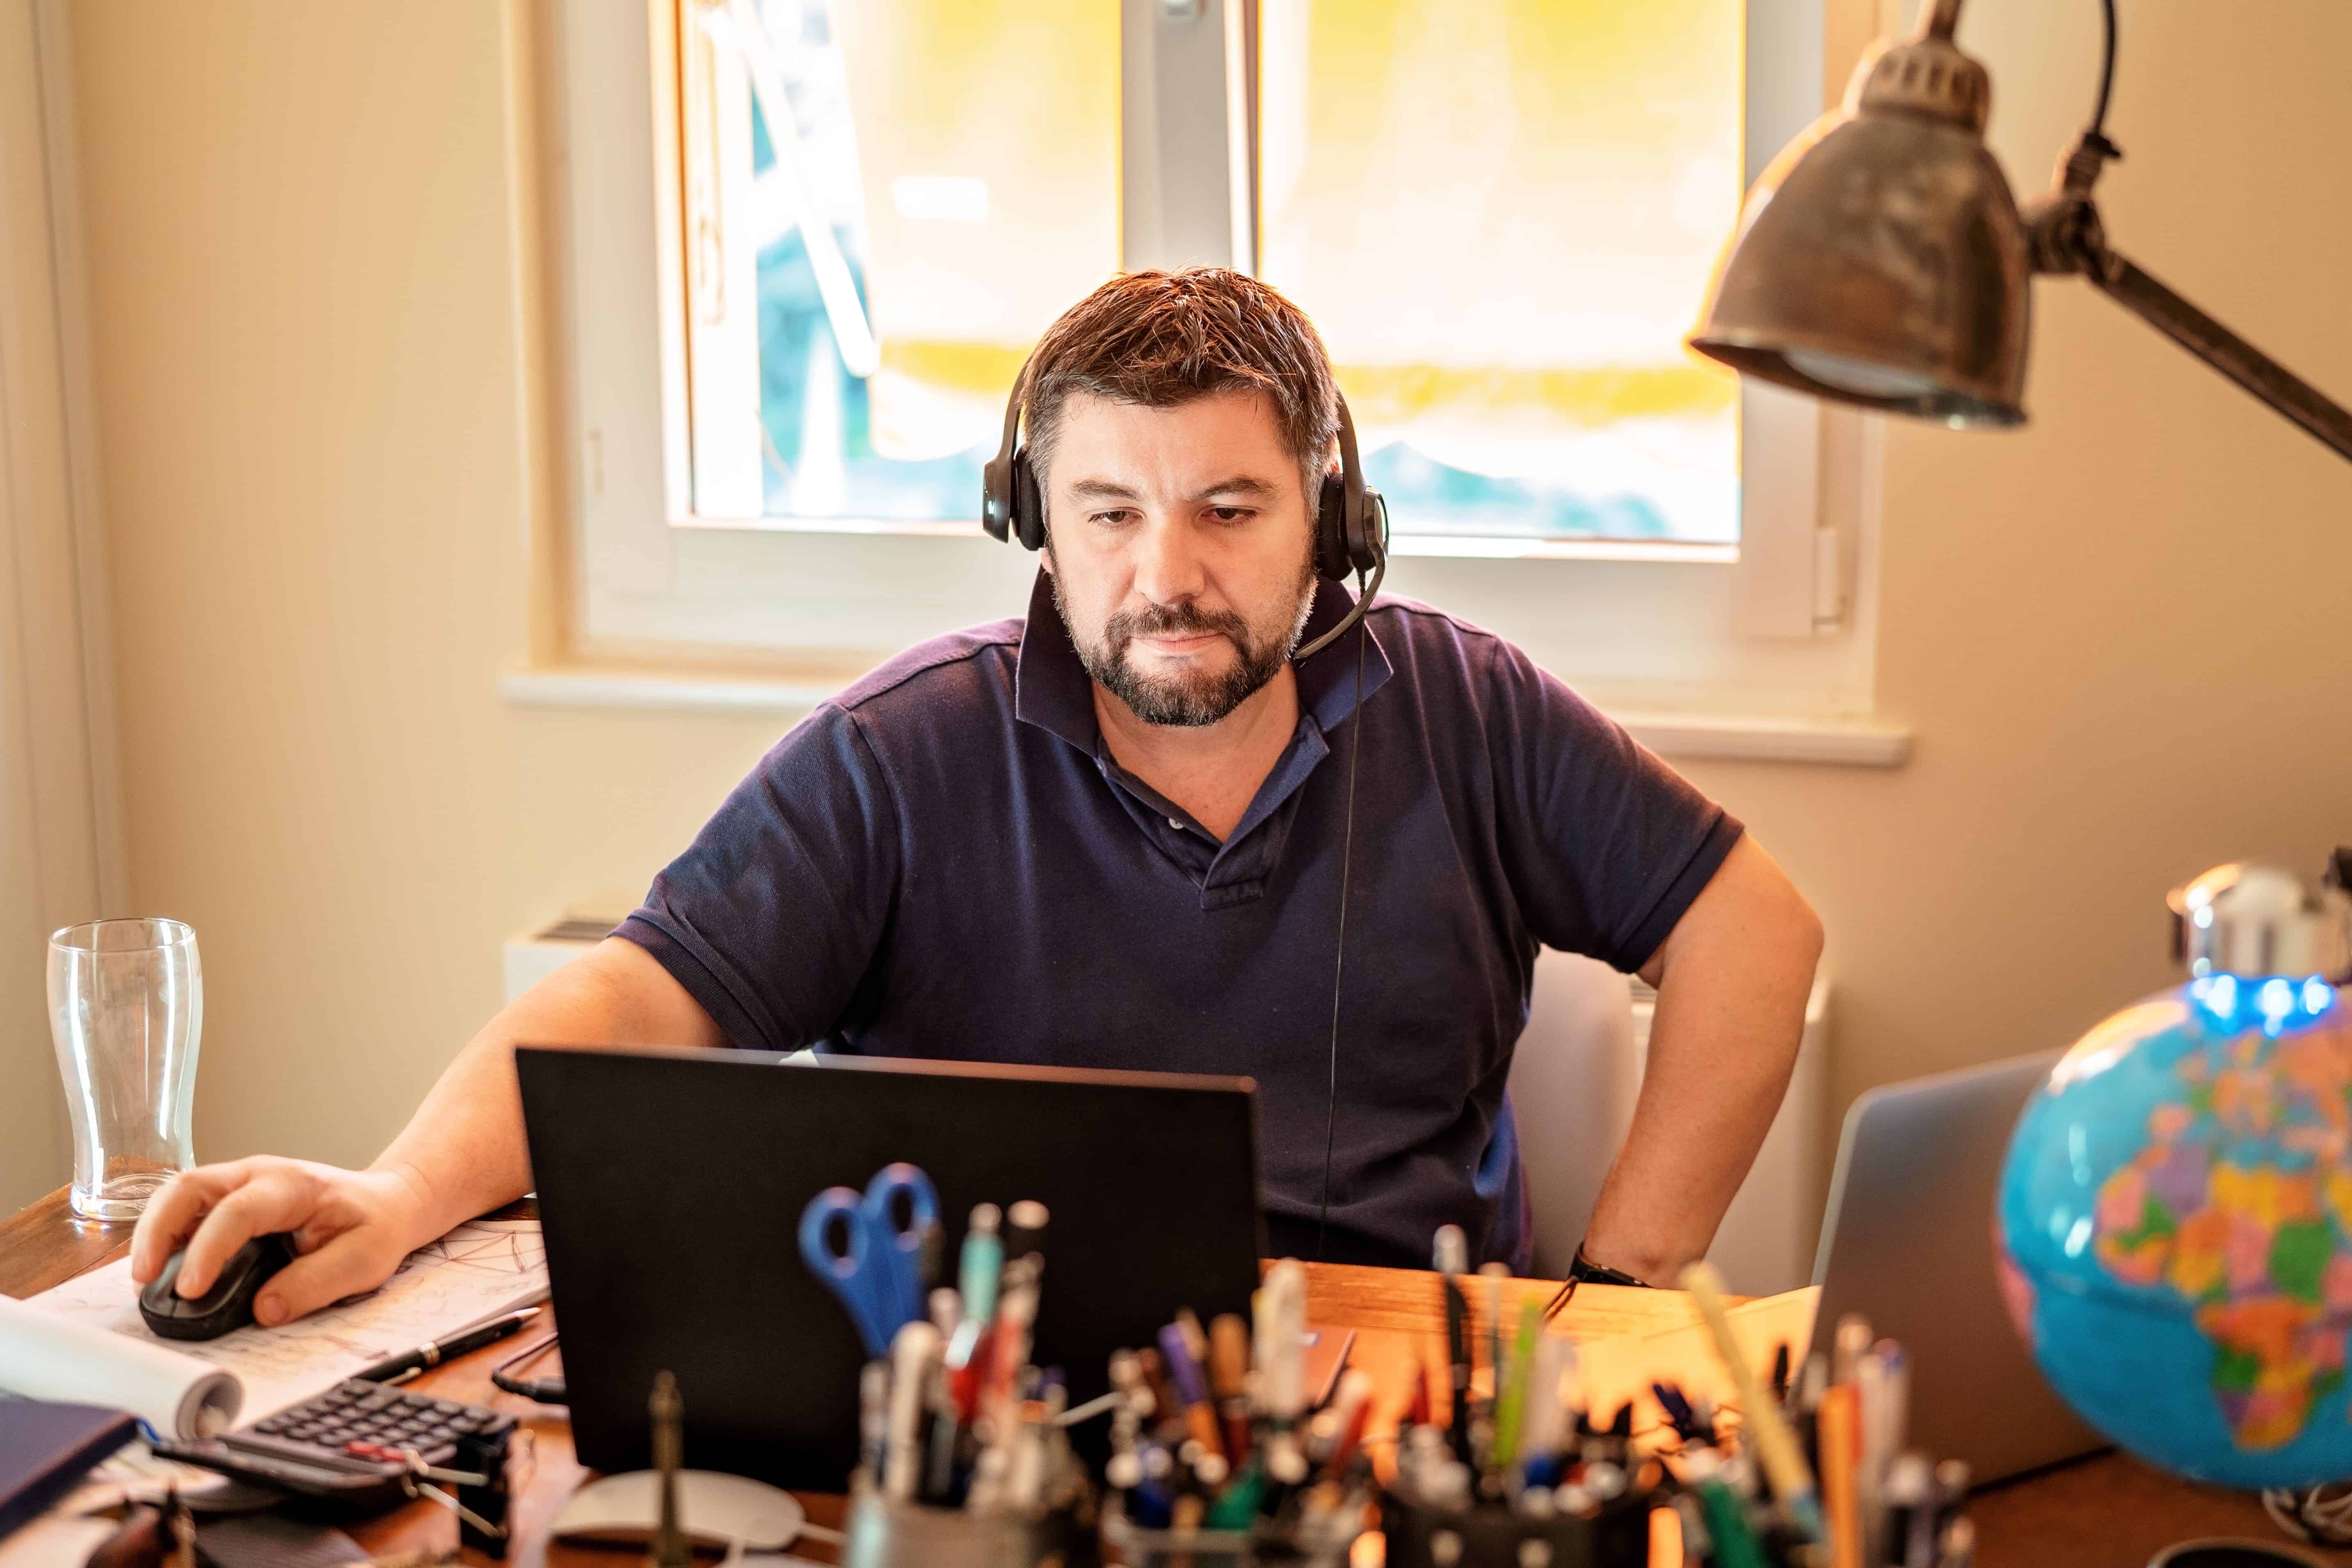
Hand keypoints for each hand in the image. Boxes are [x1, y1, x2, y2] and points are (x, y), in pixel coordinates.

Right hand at [130, 1158, 436, 1327]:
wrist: (386, 1203)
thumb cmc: (375, 1226)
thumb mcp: (365, 1259)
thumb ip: (316, 1283)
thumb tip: (264, 1309)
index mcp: (292, 1186)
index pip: (238, 1211)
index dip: (209, 1250)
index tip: (190, 1290)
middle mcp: (257, 1176)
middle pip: (189, 1187)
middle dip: (157, 1229)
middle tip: (143, 1277)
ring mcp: (239, 1184)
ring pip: (179, 1194)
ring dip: (153, 1232)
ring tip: (143, 1279)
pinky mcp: (229, 1201)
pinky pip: (186, 1211)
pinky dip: (166, 1236)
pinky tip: (160, 1269)